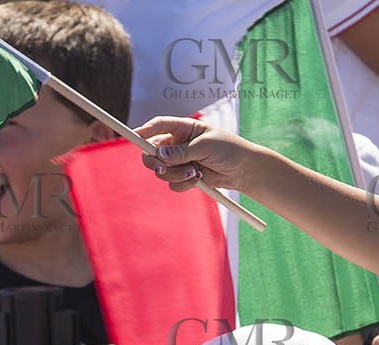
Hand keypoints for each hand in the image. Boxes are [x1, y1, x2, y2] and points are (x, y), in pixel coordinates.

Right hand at [135, 115, 258, 192]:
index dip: (144, 131)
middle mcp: (178, 144)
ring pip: (162, 171)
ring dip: (175, 174)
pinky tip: (198, 179)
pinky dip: (183, 184)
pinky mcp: (185, 177)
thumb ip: (182, 152)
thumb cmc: (228, 150)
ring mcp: (180, 161)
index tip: (134, 136)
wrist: (244, 170)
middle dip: (155, 161)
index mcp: (183, 128)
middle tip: (162, 168)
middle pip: (151, 152)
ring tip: (194, 172)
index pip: (157, 126)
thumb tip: (160, 154)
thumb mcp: (204, 147)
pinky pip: (173, 184)